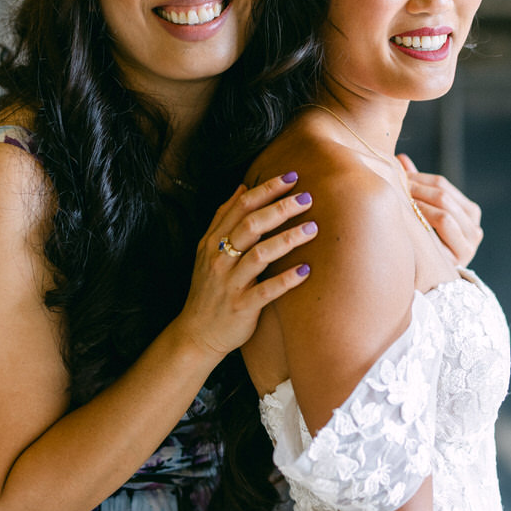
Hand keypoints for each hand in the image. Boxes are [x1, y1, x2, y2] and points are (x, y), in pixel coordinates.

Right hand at [172, 172, 315, 358]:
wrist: (196, 333)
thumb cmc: (209, 288)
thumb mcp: (207, 250)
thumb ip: (223, 218)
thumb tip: (242, 187)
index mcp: (213, 241)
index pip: (241, 207)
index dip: (266, 189)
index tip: (291, 177)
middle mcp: (220, 259)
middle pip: (251, 225)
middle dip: (280, 209)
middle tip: (307, 197)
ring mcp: (230, 283)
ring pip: (260, 255)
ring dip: (287, 240)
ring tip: (313, 229)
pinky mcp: (241, 307)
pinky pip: (266, 291)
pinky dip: (286, 280)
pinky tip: (306, 270)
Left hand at [398, 154, 482, 266]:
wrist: (429, 284)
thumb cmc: (423, 244)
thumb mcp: (423, 213)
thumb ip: (417, 188)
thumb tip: (400, 158)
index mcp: (469, 212)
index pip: (443, 185)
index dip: (417, 178)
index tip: (395, 175)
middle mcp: (474, 228)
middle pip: (443, 198)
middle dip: (415, 190)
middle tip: (392, 186)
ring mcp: (470, 244)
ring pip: (444, 212)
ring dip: (417, 204)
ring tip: (396, 200)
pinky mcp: (461, 256)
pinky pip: (443, 227)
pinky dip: (423, 217)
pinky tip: (405, 217)